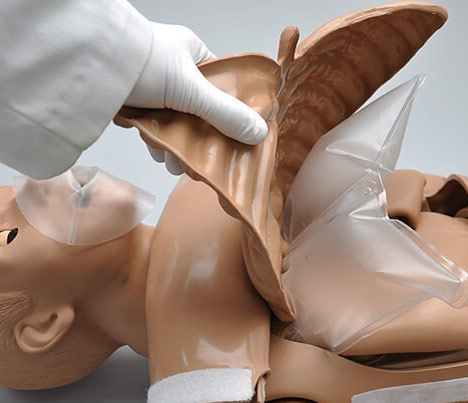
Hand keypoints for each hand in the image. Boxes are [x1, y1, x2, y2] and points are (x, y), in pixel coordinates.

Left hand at [125, 23, 267, 172]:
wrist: (87, 63)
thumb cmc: (142, 62)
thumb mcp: (191, 89)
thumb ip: (225, 113)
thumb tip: (258, 133)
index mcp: (193, 55)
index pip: (221, 87)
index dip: (229, 113)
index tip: (234, 136)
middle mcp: (175, 70)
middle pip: (200, 112)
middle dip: (201, 139)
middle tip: (203, 158)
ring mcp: (154, 88)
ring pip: (177, 124)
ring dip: (177, 147)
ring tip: (177, 161)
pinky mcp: (136, 104)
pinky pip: (155, 128)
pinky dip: (157, 143)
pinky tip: (157, 152)